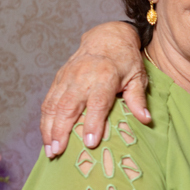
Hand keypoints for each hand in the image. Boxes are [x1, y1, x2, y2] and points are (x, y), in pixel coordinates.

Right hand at [40, 22, 147, 156]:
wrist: (107, 37)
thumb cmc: (125, 60)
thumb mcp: (137, 76)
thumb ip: (138, 99)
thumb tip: (145, 119)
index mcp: (105, 76)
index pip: (97, 102)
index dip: (93, 123)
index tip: (89, 142)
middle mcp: (82, 77)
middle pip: (68, 106)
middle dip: (61, 131)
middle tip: (58, 152)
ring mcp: (67, 77)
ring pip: (53, 105)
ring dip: (48, 128)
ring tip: (49, 150)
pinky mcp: (59, 78)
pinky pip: (48, 100)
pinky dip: (44, 119)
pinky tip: (46, 136)